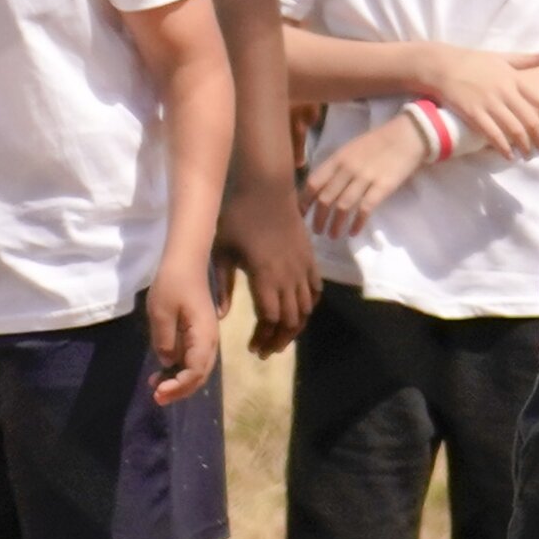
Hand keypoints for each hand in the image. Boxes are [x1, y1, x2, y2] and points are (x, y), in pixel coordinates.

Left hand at [147, 255, 219, 404]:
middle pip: (200, 375)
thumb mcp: (161, 312)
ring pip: (198, 369)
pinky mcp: (199, 333)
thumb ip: (164, 340)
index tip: (158, 392)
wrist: (186, 260)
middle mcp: (210, 340)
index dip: (178, 386)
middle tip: (156, 397)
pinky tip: (164, 371)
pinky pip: (194, 358)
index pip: (195, 371)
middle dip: (180, 390)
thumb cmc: (173, 282)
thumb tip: (168, 362)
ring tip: (156, 387)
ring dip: (180, 381)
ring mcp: (206, 337)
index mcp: (203, 336)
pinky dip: (181, 369)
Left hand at [213, 181, 319, 356]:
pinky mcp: (311, 258)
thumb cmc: (238, 216)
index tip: (252, 348)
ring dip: (295, 327)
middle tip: (265, 350)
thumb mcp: (222, 251)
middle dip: (279, 339)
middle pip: (292, 320)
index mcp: (265, 277)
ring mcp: (303, 267)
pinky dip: (310, 305)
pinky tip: (300, 311)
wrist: (265, 188)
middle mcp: (289, 276)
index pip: (271, 319)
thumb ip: (223, 285)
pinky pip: (316, 289)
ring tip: (281, 336)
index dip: (264, 338)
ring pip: (307, 308)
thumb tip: (221, 316)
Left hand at [303, 115, 429, 237]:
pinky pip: (365, 209)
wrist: (408, 135)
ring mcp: (365, 177)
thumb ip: (336, 166)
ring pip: (343, 206)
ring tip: (332, 235)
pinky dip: (357, 223)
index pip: (314, 182)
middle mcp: (348, 168)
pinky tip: (353, 232)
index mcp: (338, 158)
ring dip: (335, 224)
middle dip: (318, 218)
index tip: (301, 214)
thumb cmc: (378, 142)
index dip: (304, 200)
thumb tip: (321, 187)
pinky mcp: (383, 186)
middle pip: (325, 197)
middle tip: (316, 231)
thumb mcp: (351, 149)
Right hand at [425, 46, 538, 157]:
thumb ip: (526, 59)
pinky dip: (504, 148)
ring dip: (525, 146)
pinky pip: (493, 135)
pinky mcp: (474, 113)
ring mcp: (489, 103)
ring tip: (528, 156)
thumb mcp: (502, 57)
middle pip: (531, 120)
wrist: (443, 65)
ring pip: (514, 130)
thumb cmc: (474, 61)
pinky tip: (509, 156)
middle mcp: (505, 92)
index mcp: (514, 78)